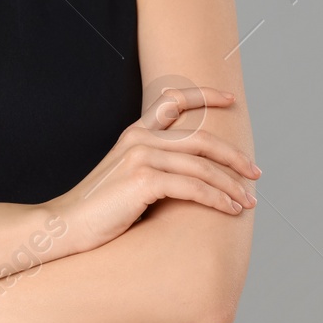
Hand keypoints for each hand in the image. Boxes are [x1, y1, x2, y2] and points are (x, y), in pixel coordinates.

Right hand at [45, 84, 259, 254]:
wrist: (66, 226)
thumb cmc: (99, 209)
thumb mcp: (126, 177)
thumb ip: (153, 165)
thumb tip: (191, 172)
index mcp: (135, 133)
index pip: (174, 101)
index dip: (205, 95)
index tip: (230, 99)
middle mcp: (139, 138)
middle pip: (201, 139)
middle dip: (234, 156)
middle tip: (255, 173)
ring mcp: (141, 157)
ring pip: (202, 167)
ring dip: (231, 185)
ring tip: (248, 202)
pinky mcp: (143, 181)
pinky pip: (194, 188)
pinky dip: (218, 199)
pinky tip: (230, 210)